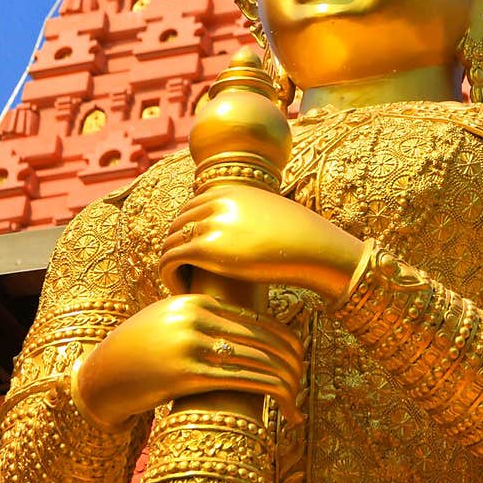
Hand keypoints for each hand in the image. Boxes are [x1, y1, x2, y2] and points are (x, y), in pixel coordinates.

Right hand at [73, 294, 303, 428]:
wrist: (99, 375)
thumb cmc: (140, 351)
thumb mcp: (172, 322)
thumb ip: (204, 319)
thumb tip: (245, 330)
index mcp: (197, 302)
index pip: (255, 318)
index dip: (284, 339)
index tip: (299, 356)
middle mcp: (196, 319)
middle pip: (260, 338)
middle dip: (290, 362)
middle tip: (304, 380)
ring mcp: (190, 345)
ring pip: (255, 360)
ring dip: (284, 382)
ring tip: (297, 402)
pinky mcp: (185, 375)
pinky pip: (239, 380)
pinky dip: (268, 393)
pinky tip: (283, 407)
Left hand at [160, 184, 363, 303]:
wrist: (313, 247)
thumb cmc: (299, 238)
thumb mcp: (271, 214)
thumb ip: (251, 214)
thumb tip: (251, 229)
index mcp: (229, 191)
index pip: (191, 208)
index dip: (188, 232)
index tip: (194, 256)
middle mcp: (215, 202)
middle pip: (177, 224)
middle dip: (177, 248)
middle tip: (186, 274)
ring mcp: (208, 223)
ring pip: (168, 242)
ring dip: (171, 264)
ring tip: (184, 285)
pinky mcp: (204, 249)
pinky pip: (170, 260)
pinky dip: (170, 276)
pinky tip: (183, 291)